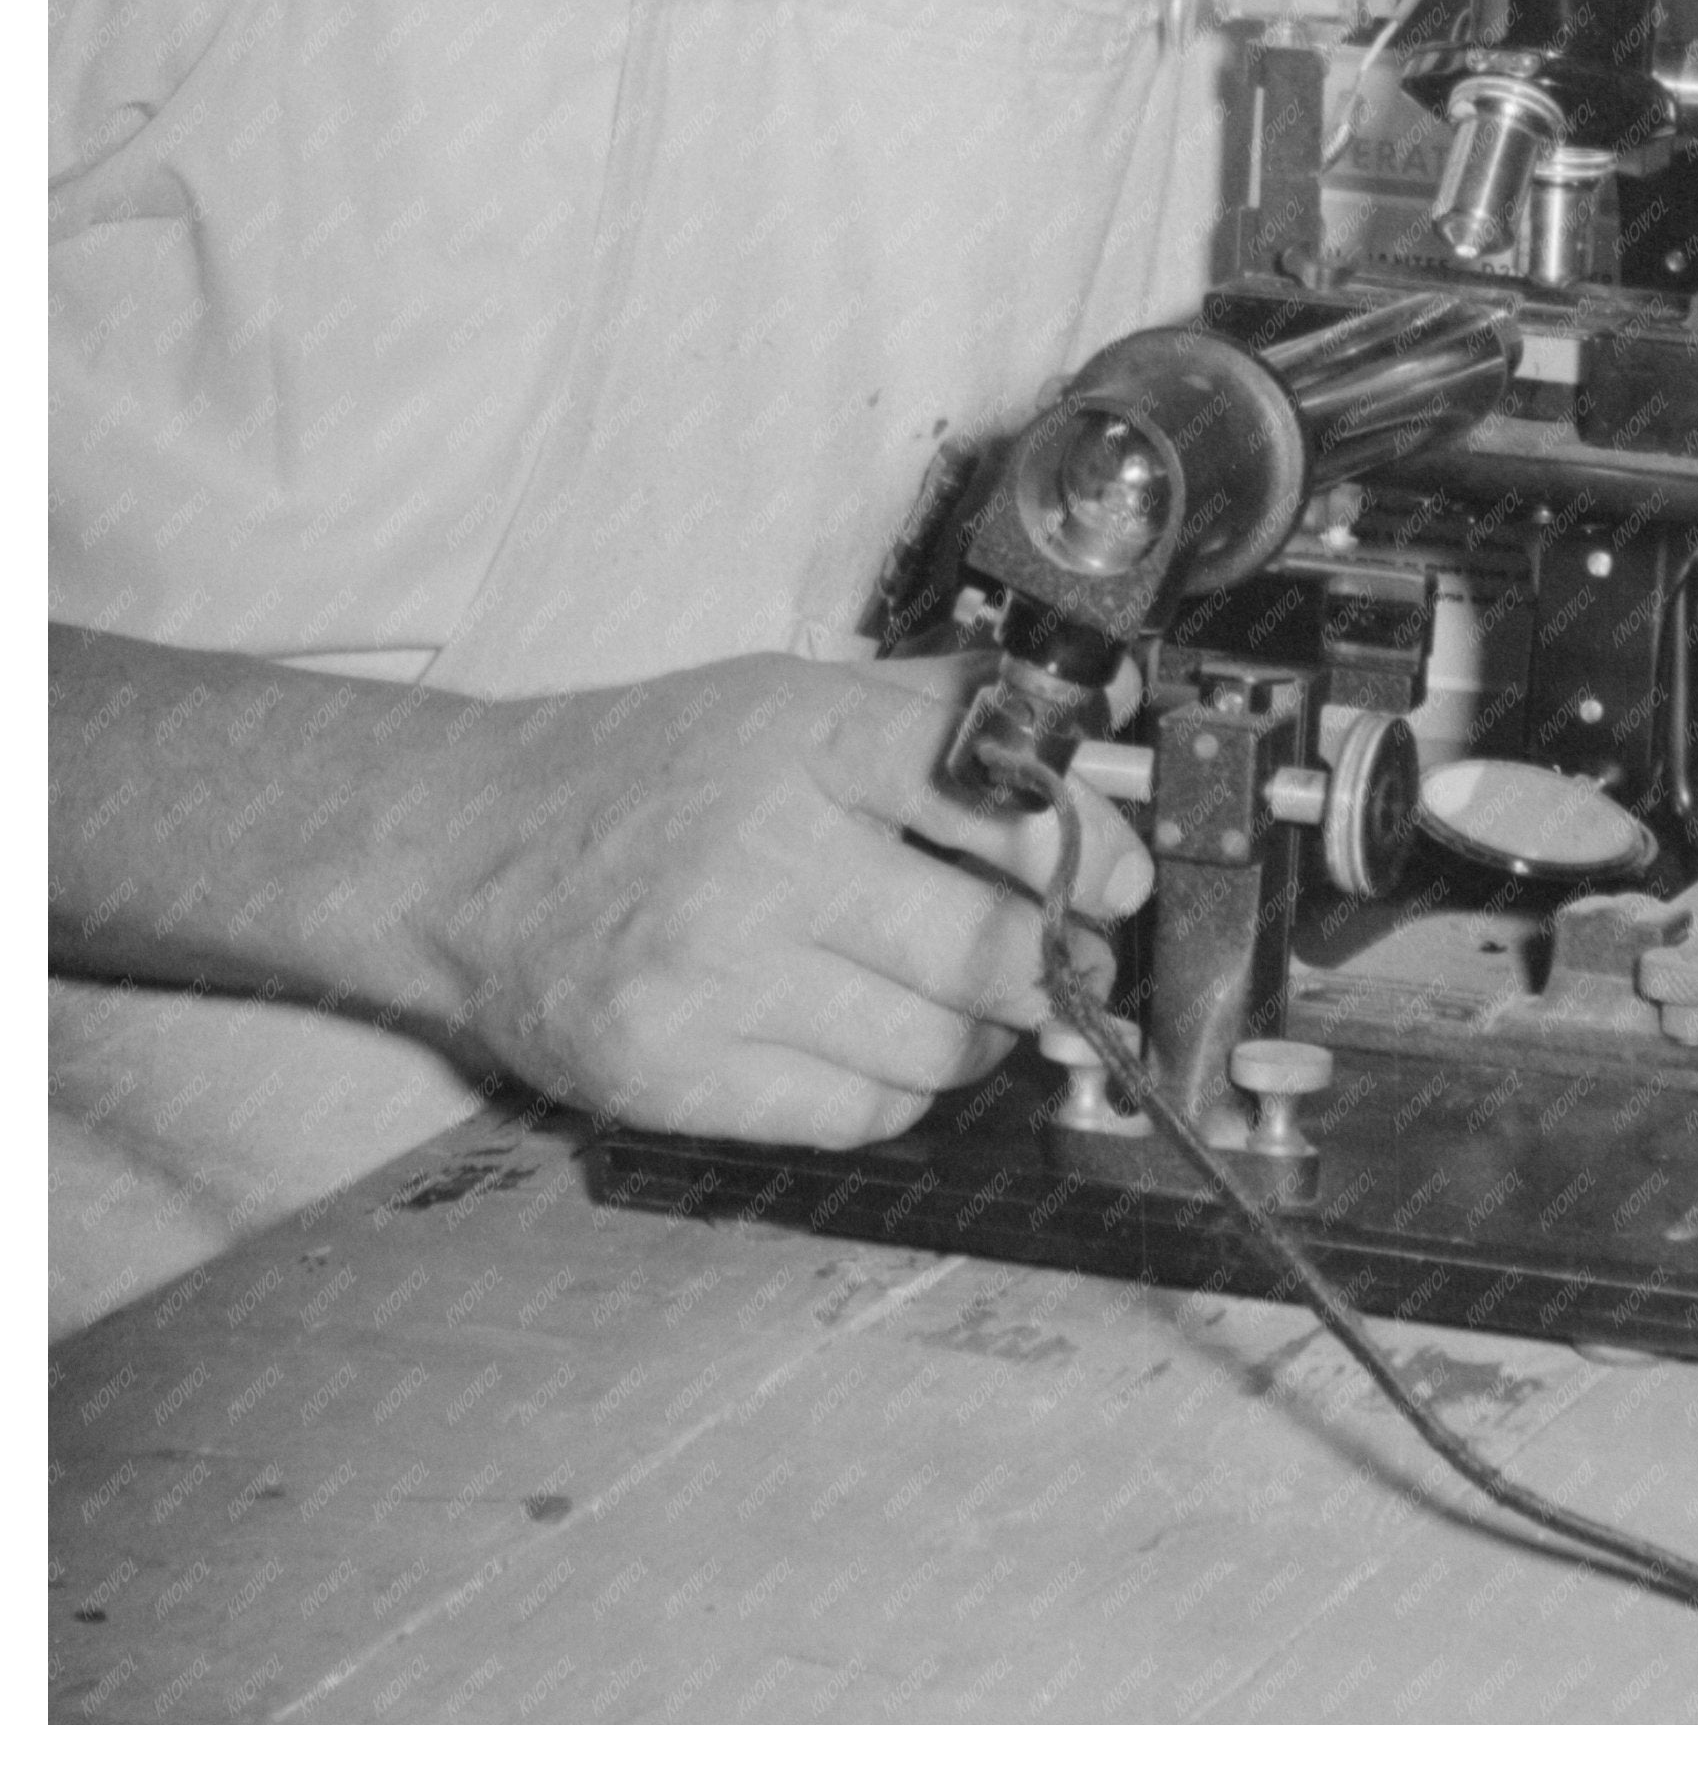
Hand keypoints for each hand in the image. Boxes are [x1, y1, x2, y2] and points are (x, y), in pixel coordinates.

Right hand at [443, 653, 1153, 1149]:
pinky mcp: (679, 1075)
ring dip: (977, 1037)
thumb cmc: (644, 770)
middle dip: (1049, 966)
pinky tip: (872, 1045)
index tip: (1117, 882)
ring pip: (936, 1048)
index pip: (996, 792)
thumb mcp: (784, 697)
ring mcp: (717, 974)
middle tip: (1061, 963)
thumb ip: (932, 706)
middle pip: (986, 947)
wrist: (465, 852)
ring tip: (958, 1003)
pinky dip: (895, 1093)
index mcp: (804, 738)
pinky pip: (859, 1116)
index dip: (1083, 848)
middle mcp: (763, 852)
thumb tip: (1080, 719)